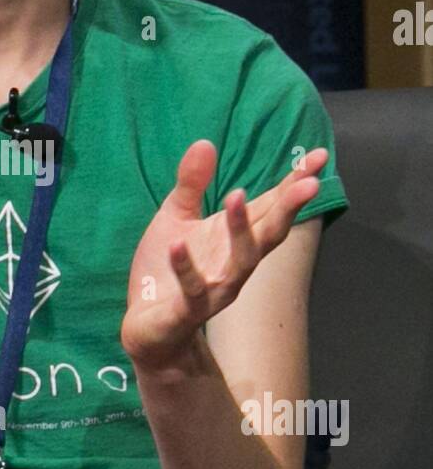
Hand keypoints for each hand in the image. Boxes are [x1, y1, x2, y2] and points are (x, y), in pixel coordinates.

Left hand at [120, 140, 327, 370]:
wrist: (147, 325)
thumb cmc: (166, 269)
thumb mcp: (175, 217)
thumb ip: (191, 183)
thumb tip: (205, 143)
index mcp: (234, 237)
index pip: (272, 206)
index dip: (295, 183)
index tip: (320, 156)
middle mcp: (235, 262)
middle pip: (270, 232)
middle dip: (290, 208)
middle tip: (310, 183)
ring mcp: (216, 287)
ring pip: (241, 261)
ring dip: (241, 230)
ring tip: (237, 195)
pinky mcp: (188, 308)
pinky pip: (192, 288)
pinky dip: (186, 267)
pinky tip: (178, 244)